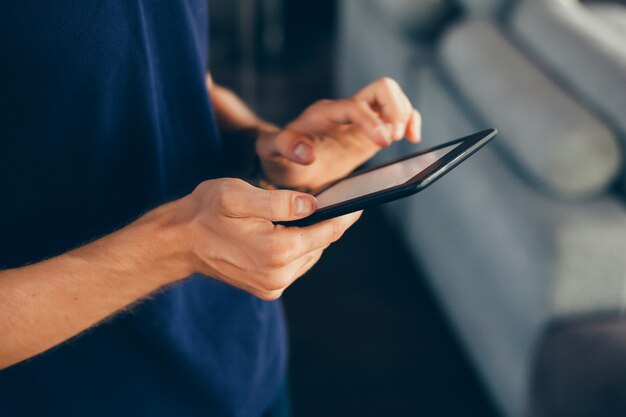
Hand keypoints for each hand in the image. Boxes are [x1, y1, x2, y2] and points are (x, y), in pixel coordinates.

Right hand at [174, 178, 360, 299]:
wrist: (178, 242)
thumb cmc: (205, 212)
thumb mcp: (237, 195)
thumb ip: (278, 201)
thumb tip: (313, 205)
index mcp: (277, 251)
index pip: (326, 232)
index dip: (345, 215)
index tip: (360, 202)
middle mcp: (279, 274)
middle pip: (320, 244)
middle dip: (327, 223)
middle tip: (335, 202)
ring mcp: (273, 285)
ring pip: (309, 254)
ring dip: (311, 236)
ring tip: (310, 215)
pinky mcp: (267, 288)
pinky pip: (296, 264)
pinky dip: (298, 247)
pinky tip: (289, 232)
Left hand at [256, 77, 421, 190]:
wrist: (286, 163)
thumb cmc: (278, 157)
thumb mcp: (271, 153)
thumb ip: (284, 148)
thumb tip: (307, 154)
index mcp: (324, 113)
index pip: (355, 106)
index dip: (372, 121)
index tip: (385, 142)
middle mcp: (345, 110)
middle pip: (382, 88)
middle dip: (395, 109)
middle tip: (396, 136)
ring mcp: (361, 119)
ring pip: (393, 96)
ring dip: (406, 114)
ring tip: (405, 138)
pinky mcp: (371, 131)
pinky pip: (397, 115)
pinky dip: (410, 120)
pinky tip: (412, 138)